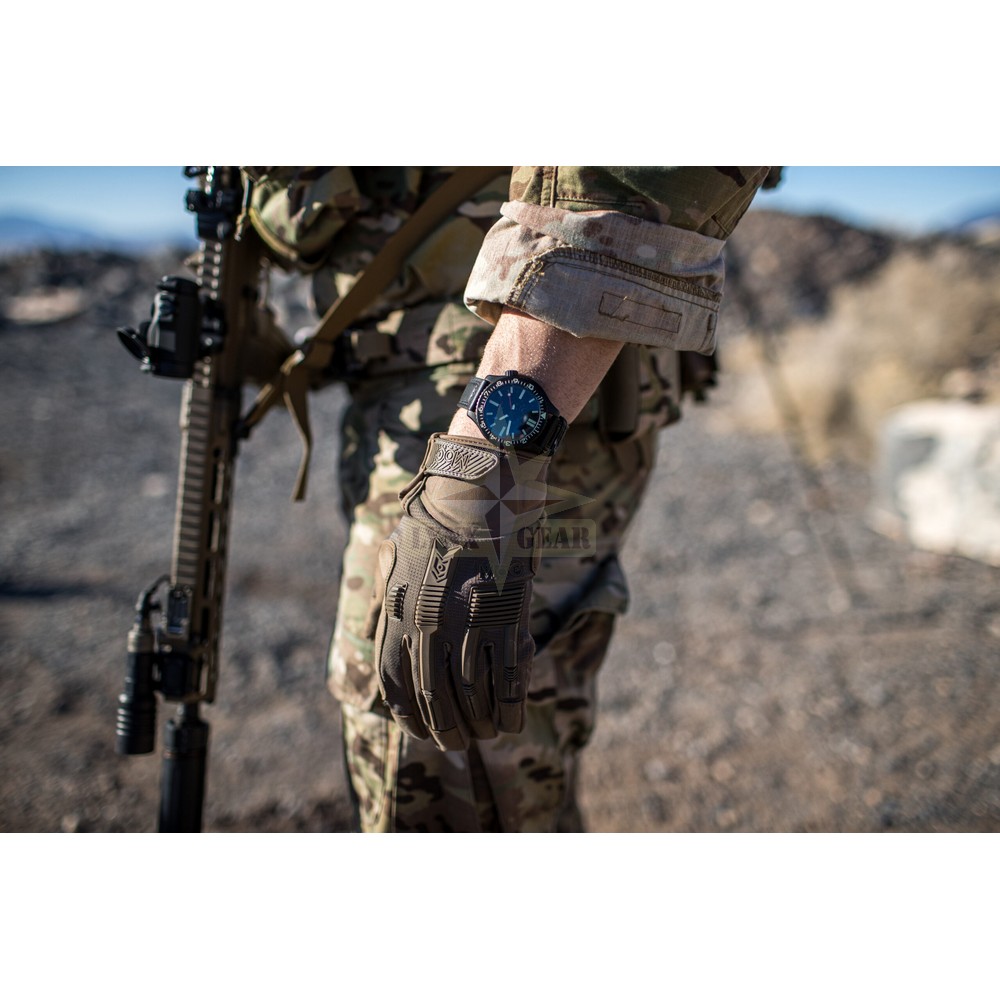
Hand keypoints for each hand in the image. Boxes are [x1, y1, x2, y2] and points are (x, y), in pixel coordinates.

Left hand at [368, 434, 547, 750]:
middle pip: (433, 696)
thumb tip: (387, 626)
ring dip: (482, 722)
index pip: (393, 680)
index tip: (422, 733)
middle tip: (461, 743)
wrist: (483, 478)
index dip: (408, 716)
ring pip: (473, 693)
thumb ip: (394, 593)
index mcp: (398, 606)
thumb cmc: (443, 512)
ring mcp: (468, 619)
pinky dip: (511, 706)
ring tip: (491, 733)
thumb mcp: (400, 551)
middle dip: (447, 729)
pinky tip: (514, 720)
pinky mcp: (507, 613)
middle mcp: (427, 620)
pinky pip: (509, 677)